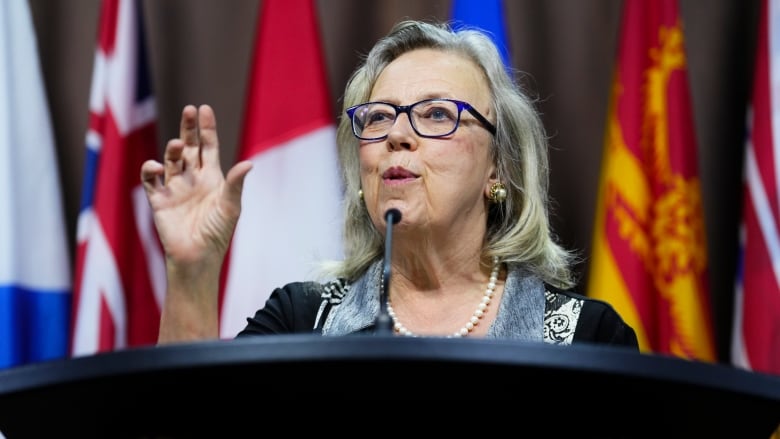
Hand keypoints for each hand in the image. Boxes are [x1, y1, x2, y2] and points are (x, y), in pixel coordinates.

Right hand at [141, 104, 252, 273]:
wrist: (197, 257)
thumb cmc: (217, 233)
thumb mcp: (230, 207)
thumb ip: (235, 184)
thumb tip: (249, 163)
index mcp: (212, 178)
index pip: (208, 147)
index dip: (206, 129)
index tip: (204, 109)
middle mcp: (193, 179)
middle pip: (190, 147)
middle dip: (188, 128)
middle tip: (189, 110)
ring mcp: (175, 188)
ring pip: (171, 160)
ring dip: (173, 149)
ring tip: (179, 144)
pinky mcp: (159, 199)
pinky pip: (151, 180)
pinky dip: (151, 170)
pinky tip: (156, 166)